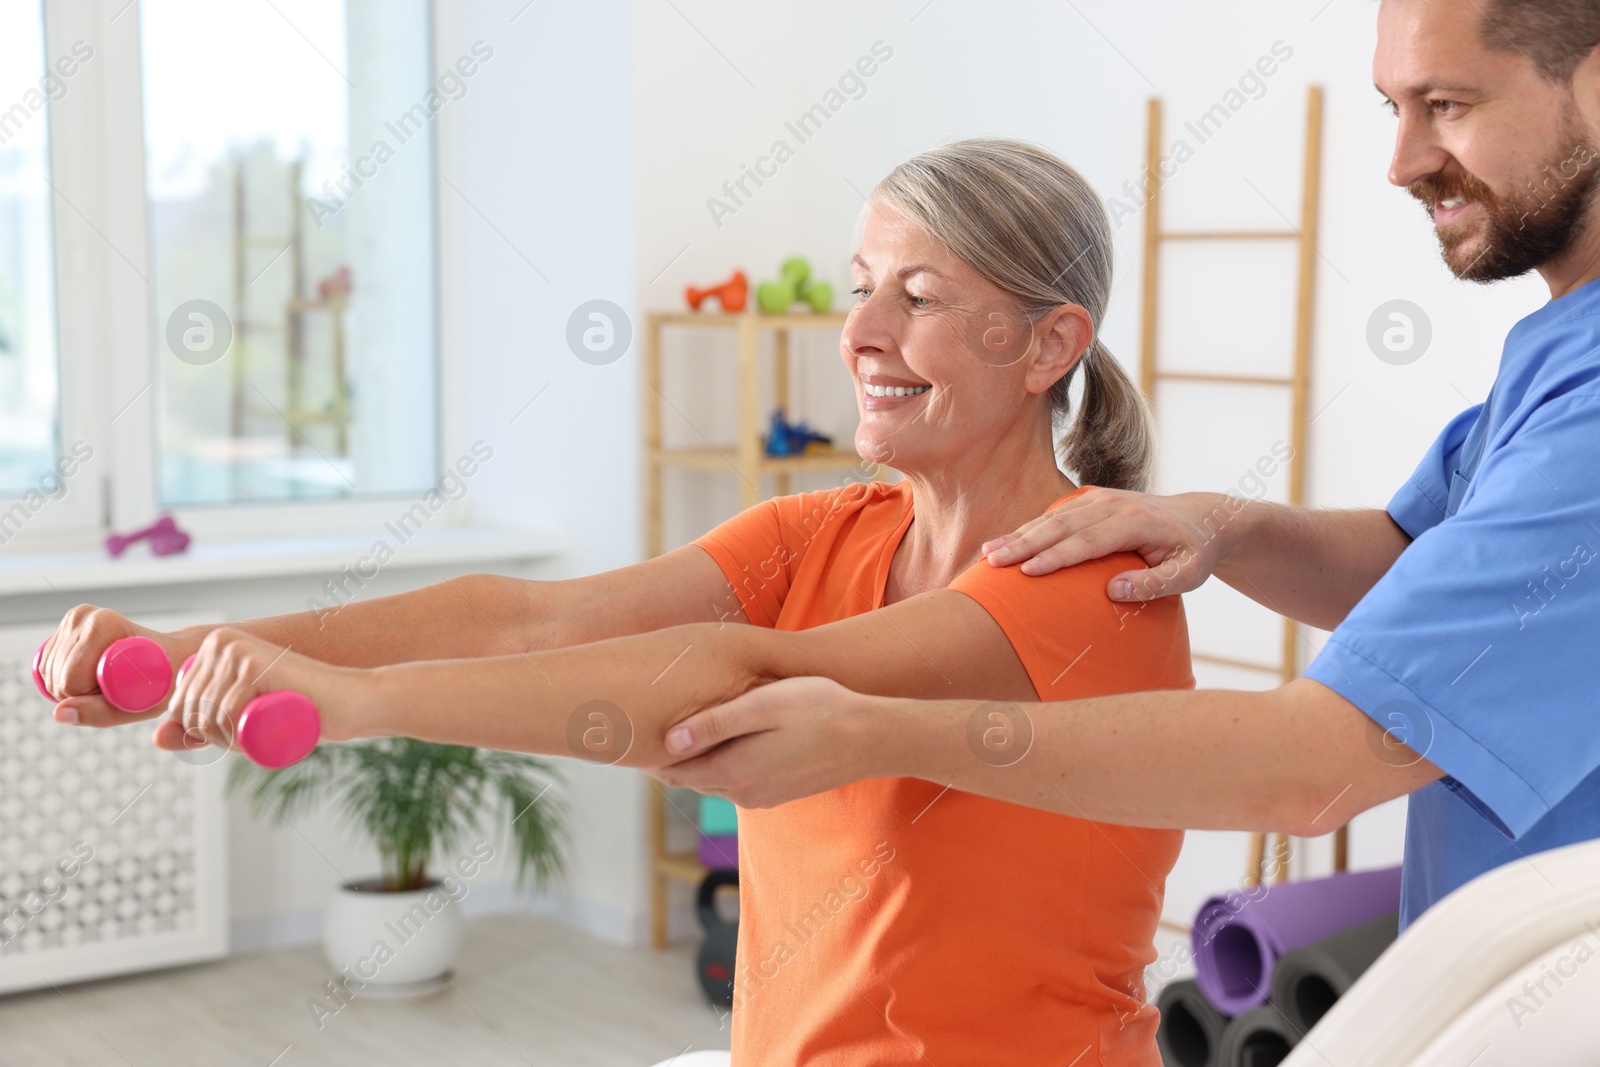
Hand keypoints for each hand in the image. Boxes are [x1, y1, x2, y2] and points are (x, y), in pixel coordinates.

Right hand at [39, 605, 195, 726]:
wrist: (171, 655)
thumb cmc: (160, 680)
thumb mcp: (137, 704)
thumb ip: (97, 712)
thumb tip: (59, 713)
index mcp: (104, 625)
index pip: (70, 679)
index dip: (88, 697)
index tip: (116, 692)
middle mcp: (85, 616)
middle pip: (57, 675)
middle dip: (80, 693)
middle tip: (114, 687)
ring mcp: (75, 618)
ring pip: (49, 671)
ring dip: (72, 686)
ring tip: (106, 679)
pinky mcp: (67, 625)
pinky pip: (46, 664)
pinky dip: (63, 677)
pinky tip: (90, 674)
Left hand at [154, 629, 368, 753]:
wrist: (349, 701)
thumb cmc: (297, 711)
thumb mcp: (239, 721)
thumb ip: (199, 728)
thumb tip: (155, 740)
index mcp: (212, 647)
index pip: (178, 706)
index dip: (206, 731)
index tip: (243, 726)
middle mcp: (220, 642)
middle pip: (188, 712)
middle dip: (217, 737)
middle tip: (257, 730)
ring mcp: (237, 649)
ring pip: (205, 716)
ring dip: (231, 739)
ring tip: (266, 727)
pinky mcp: (254, 663)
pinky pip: (226, 714)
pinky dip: (242, 733)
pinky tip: (268, 724)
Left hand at [651, 676, 885, 807]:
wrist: (872, 738)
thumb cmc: (820, 710)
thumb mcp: (764, 706)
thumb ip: (715, 724)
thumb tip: (668, 741)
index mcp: (733, 772)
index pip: (672, 771)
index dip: (647, 752)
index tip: (626, 731)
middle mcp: (743, 793)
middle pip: (688, 777)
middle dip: (666, 757)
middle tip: (640, 727)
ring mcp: (762, 796)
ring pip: (712, 779)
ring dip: (695, 759)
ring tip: (674, 730)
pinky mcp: (778, 792)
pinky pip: (736, 779)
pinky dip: (720, 762)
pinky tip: (722, 739)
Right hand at [980, 487, 1232, 598]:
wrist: (1201, 517)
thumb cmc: (1194, 552)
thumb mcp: (1189, 574)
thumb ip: (1154, 584)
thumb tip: (1113, 592)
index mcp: (1136, 521)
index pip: (1089, 540)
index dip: (1056, 556)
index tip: (1028, 573)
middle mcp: (1113, 503)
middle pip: (1061, 525)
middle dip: (1024, 543)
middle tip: (993, 562)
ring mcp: (1099, 498)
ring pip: (1051, 517)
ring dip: (1018, 534)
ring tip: (987, 553)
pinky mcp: (1090, 500)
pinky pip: (1054, 514)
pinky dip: (1028, 528)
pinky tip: (1004, 543)